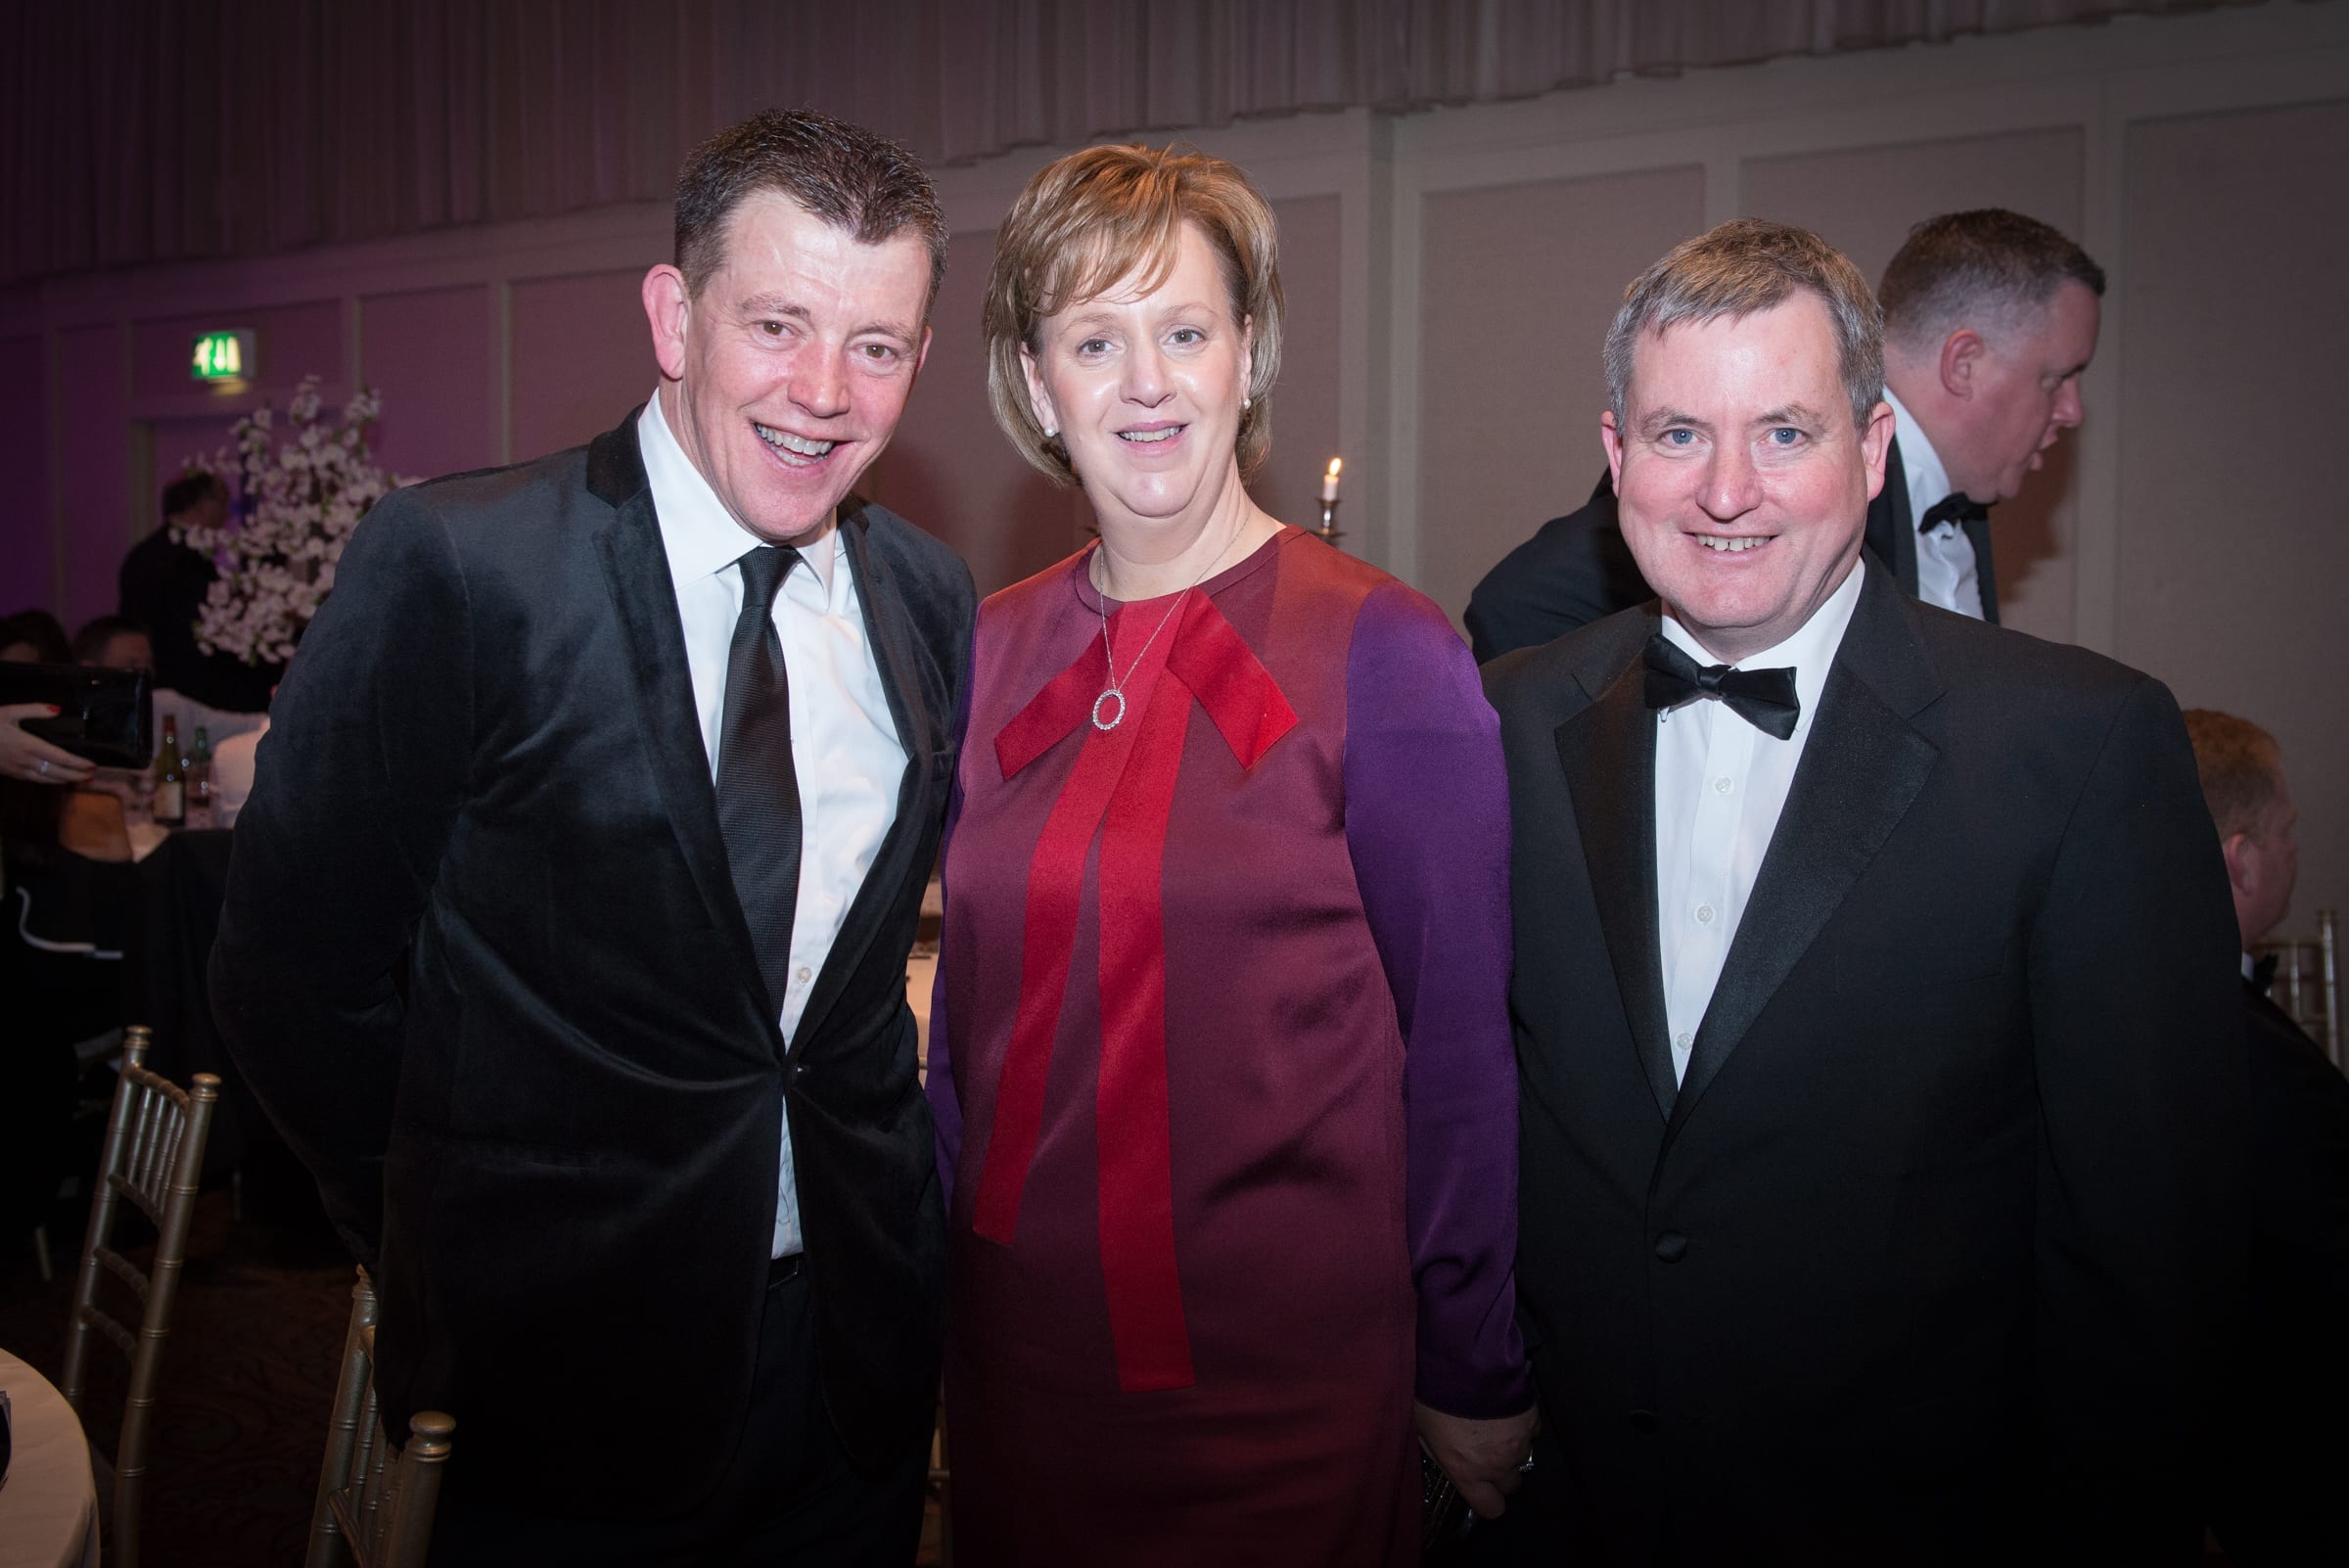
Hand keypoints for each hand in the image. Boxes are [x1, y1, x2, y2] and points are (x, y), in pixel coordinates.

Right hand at [0, 704, 95, 783]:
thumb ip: (34, 710)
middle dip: (76, 775)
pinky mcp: (10, 773)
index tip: (92, 765)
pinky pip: (34, 780)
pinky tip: (54, 779)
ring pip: (46, 779)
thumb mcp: (9, 712)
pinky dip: (48, 781)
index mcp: (29, 745)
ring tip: (79, 780)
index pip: (61, 757)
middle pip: (58, 772)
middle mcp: (25, 760)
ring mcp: (17, 769)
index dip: (79, 764)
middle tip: (92, 776)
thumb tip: (56, 709)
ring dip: (64, 781)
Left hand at [1415, 1399, 1537, 1519]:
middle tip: (1488, 1453)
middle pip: (1511, 1486)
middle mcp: (1497, 1464)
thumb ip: (1439, 1453)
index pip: (1491, 1508)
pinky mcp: (1532, 1420)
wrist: (1466, 1364)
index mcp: (1467, 1472)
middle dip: (1502, 1474)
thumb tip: (1444, 1459)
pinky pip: (1532, 1432)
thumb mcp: (1424, 1430)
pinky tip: (1506, 1411)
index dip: (1489, 1500)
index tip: (1483, 1488)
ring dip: (1511, 1448)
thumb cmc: (1436, 1397)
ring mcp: (1519, 1443)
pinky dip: (1522, 1426)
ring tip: (1495, 1425)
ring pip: (1523, 1457)